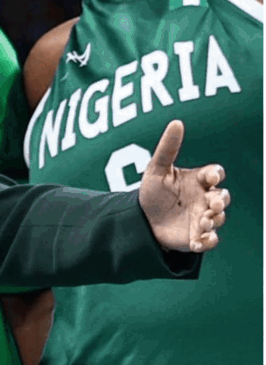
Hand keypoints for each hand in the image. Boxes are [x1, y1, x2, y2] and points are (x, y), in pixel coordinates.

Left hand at [137, 120, 229, 252]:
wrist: (141, 220)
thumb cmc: (153, 192)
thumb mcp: (156, 170)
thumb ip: (167, 149)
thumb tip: (176, 122)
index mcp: (199, 180)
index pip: (215, 174)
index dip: (215, 175)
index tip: (210, 177)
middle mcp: (205, 199)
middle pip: (223, 197)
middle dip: (220, 200)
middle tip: (212, 203)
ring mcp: (203, 218)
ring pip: (218, 218)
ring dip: (214, 220)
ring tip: (203, 222)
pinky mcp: (197, 236)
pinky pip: (209, 240)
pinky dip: (207, 242)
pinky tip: (198, 242)